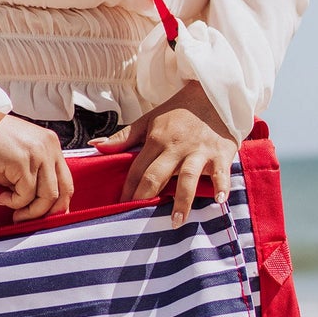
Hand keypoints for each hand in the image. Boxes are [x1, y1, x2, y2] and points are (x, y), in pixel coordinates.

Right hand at [0, 109, 73, 220]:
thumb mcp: (20, 158)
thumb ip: (33, 176)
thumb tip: (38, 205)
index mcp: (51, 145)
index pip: (66, 181)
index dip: (59, 204)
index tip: (46, 216)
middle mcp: (50, 148)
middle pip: (63, 191)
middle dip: (48, 212)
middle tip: (28, 219)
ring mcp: (38, 154)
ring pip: (47, 196)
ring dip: (30, 211)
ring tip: (14, 212)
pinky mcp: (23, 162)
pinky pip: (25, 195)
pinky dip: (14, 203)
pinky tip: (1, 197)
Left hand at [98, 85, 236, 224]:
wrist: (214, 94)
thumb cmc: (179, 111)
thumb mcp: (149, 120)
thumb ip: (124, 137)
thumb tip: (95, 146)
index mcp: (156, 139)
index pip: (136, 169)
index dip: (127, 190)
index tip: (120, 207)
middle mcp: (176, 146)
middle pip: (156, 175)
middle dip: (146, 197)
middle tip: (138, 220)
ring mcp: (199, 151)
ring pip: (187, 178)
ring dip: (181, 201)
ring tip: (175, 222)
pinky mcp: (221, 154)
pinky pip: (221, 174)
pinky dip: (222, 187)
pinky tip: (219, 202)